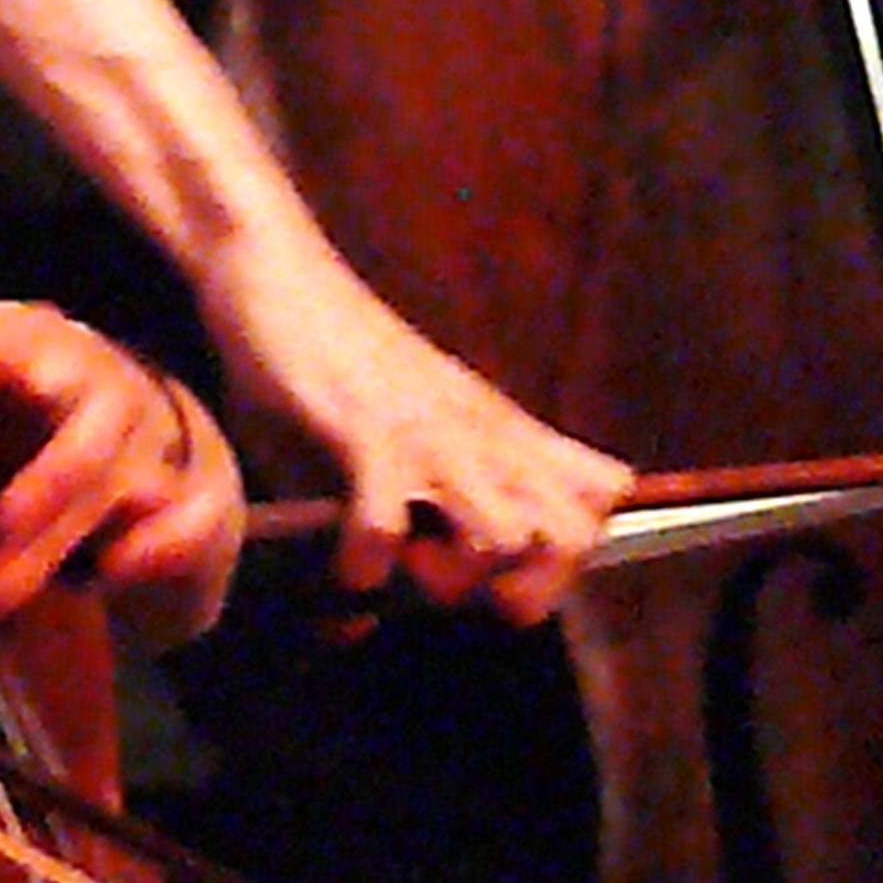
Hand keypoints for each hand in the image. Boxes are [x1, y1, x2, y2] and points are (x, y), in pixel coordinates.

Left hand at [0, 209, 245, 647]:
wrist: (160, 461)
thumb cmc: (29, 414)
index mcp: (32, 343)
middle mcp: (95, 383)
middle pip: (70, 397)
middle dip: (35, 456)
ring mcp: (151, 445)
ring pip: (108, 478)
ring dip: (52, 535)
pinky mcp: (194, 507)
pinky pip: (183, 527)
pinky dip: (153, 550)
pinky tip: (118, 575)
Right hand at [199, 225, 630, 623]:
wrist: (281, 271)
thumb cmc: (338, 356)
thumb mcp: (406, 420)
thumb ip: (422, 498)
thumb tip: (377, 610)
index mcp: (499, 427)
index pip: (602, 496)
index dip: (571, 555)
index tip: (509, 575)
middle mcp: (480, 432)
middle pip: (573, 536)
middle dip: (524, 588)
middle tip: (459, 585)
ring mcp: (428, 432)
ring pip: (503, 538)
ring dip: (450, 576)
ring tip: (403, 569)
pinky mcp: (364, 431)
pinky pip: (388, 525)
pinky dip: (366, 561)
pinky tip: (346, 557)